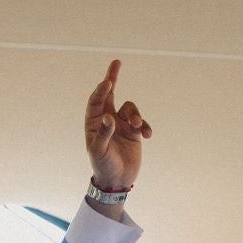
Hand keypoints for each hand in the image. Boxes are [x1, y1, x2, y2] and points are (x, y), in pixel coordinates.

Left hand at [85, 59, 151, 190]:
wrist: (117, 181)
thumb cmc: (103, 165)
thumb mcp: (99, 151)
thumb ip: (103, 134)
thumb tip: (108, 117)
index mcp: (94, 122)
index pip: (96, 101)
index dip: (102, 90)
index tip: (108, 81)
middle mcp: (107, 120)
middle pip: (110, 94)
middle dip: (113, 78)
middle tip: (116, 62)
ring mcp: (121, 125)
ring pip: (130, 108)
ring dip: (135, 114)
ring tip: (137, 126)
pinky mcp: (133, 132)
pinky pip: (141, 121)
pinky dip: (145, 125)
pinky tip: (148, 135)